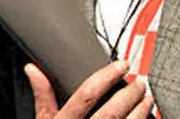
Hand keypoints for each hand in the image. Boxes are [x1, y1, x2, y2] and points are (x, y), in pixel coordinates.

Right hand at [25, 60, 153, 118]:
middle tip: (139, 81)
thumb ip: (42, 97)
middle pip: (111, 111)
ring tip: (146, 98)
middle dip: (129, 93)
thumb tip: (34, 70)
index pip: (86, 95)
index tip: (120, 66)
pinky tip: (144, 117)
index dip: (106, 76)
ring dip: (140, 110)